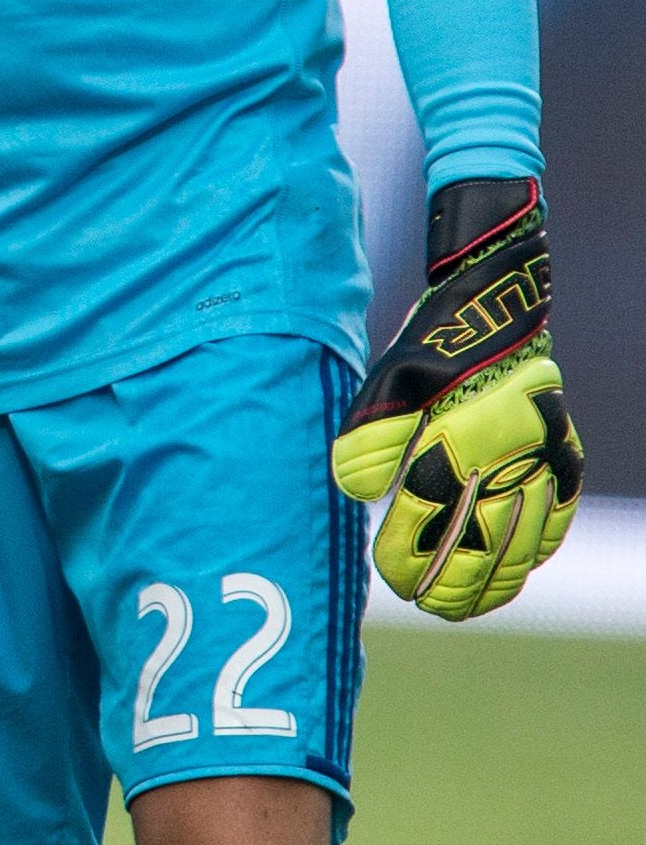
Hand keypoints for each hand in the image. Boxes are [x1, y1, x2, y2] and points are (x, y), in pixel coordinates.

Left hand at [332, 180, 582, 618]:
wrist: (495, 310)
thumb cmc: (430, 349)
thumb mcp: (386, 383)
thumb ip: (369, 438)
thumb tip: (355, 491)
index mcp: (452, 445)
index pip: (425, 524)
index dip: (407, 559)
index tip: (391, 581)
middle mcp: (500, 463)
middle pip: (477, 548)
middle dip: (450, 585)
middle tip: (427, 605)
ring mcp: (539, 465)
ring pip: (519, 546)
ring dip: (493, 583)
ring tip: (464, 607)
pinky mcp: (563, 460)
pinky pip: (553, 520)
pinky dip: (534, 552)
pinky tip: (517, 570)